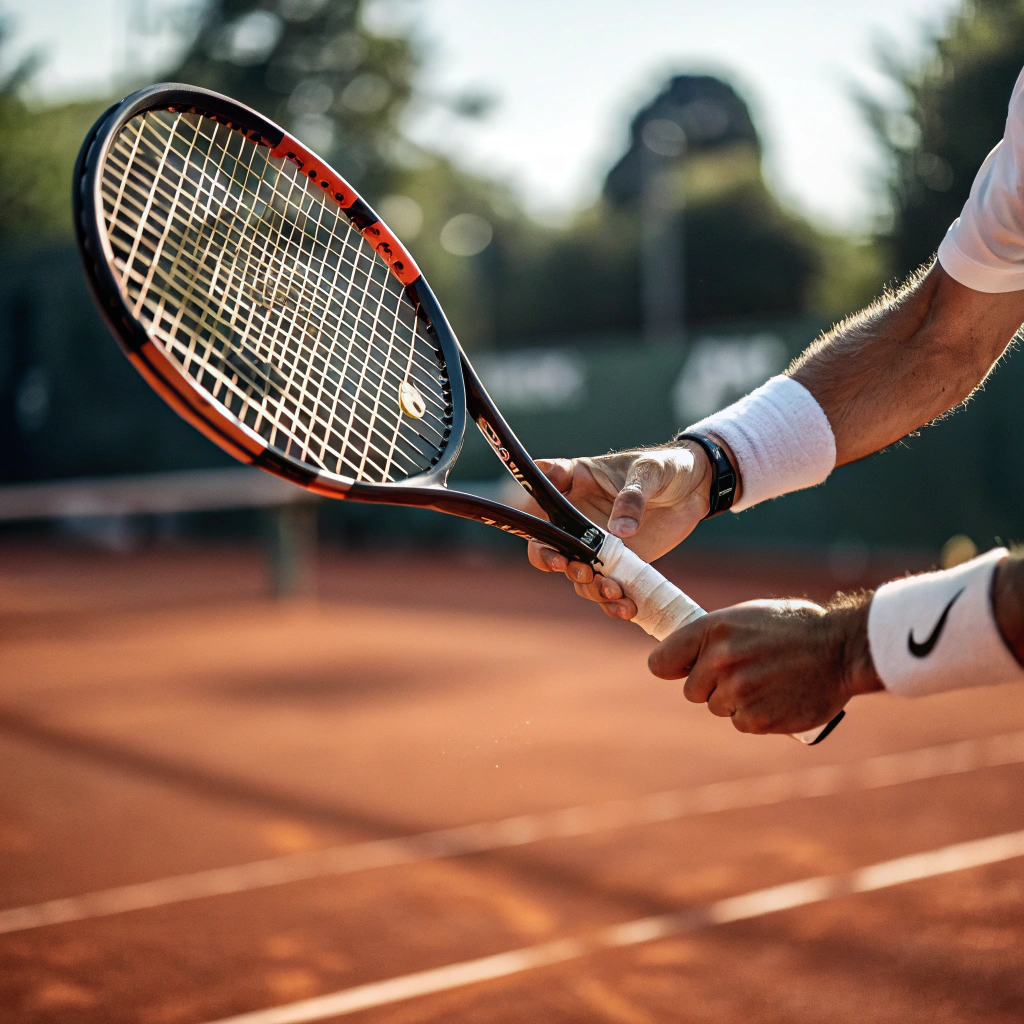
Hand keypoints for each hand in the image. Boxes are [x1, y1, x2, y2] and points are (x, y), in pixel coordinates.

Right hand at [526, 445, 714, 619]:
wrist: (696, 490)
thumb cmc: (667, 467)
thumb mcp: (649, 471)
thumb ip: (632, 497)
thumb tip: (620, 531)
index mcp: (575, 482)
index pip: (538, 491)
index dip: (531, 512)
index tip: (548, 534)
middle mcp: (577, 517)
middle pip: (545, 543)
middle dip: (552, 561)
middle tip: (580, 570)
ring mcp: (595, 544)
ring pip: (575, 573)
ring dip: (589, 588)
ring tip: (613, 591)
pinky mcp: (617, 565)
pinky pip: (605, 589)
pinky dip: (612, 604)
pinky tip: (628, 608)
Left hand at [648, 597, 882, 734]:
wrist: (843, 649)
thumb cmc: (795, 628)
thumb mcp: (747, 617)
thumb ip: (713, 637)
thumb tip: (682, 655)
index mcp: (712, 630)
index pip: (661, 662)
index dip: (672, 667)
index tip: (682, 669)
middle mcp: (719, 661)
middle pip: (691, 691)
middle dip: (711, 685)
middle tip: (745, 672)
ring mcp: (738, 692)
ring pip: (716, 707)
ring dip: (735, 701)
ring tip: (766, 681)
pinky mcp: (757, 719)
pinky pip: (740, 723)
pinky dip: (756, 716)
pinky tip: (777, 698)